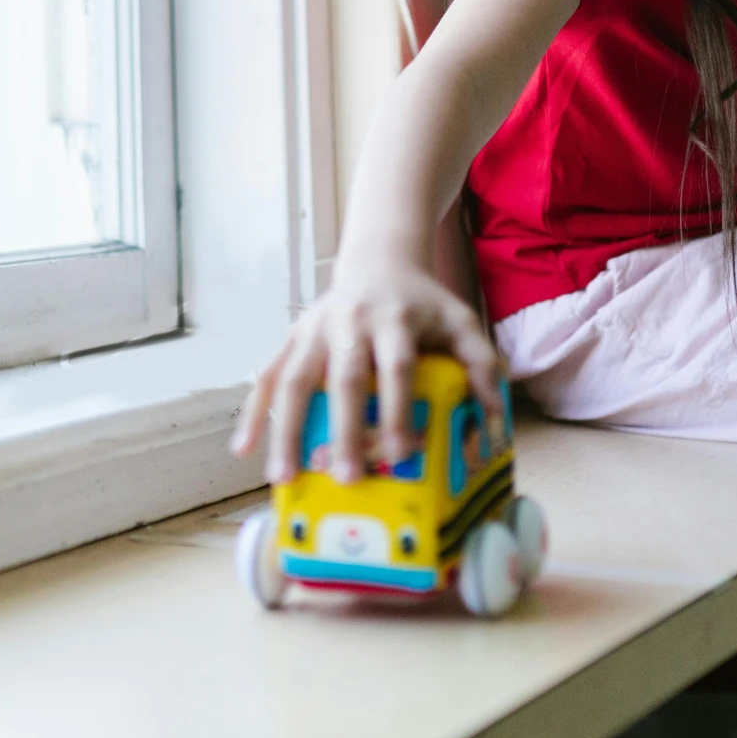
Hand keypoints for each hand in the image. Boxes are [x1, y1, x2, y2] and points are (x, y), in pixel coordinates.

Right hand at [229, 252, 505, 486]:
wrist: (379, 260)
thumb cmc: (422, 303)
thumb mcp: (460, 322)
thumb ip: (480, 365)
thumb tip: (492, 419)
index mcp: (395, 320)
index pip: (397, 367)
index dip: (399, 408)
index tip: (402, 451)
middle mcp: (350, 323)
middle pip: (343, 378)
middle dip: (342, 429)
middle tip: (346, 477)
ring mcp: (315, 330)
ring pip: (292, 379)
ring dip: (284, 429)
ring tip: (283, 477)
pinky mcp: (293, 338)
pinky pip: (267, 375)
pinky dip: (253, 411)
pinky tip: (243, 447)